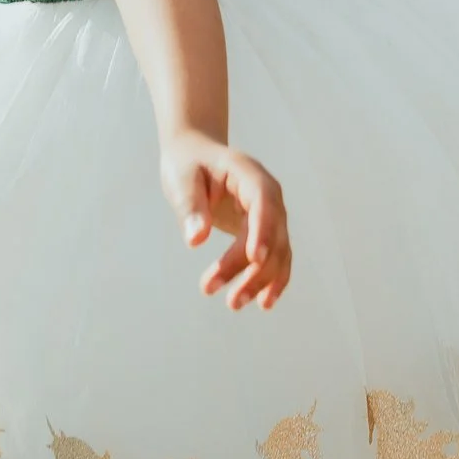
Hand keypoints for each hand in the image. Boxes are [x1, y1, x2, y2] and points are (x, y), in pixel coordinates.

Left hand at [159, 127, 291, 310]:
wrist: (196, 155)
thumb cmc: (187, 165)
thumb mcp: (181, 180)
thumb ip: (190, 207)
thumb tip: (196, 239)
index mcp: (248, 173)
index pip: (263, 201)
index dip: (263, 230)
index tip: (254, 258)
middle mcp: (268, 193)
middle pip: (272, 233)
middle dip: (254, 269)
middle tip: (229, 299)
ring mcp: (271, 213)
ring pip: (278, 251)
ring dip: (262, 280)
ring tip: (235, 304)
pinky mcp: (266, 230)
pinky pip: (277, 257)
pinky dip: (273, 279)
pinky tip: (263, 302)